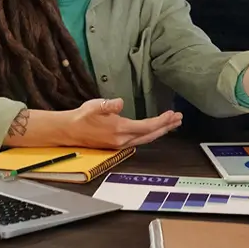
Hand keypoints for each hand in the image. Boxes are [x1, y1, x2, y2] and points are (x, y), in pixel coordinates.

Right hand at [64, 97, 181, 148]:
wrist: (69, 130)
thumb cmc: (82, 116)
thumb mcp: (95, 106)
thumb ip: (108, 105)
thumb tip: (120, 103)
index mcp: (119, 129)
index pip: (147, 126)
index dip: (161, 121)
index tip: (172, 114)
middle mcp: (123, 140)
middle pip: (150, 135)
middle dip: (166, 127)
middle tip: (179, 118)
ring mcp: (120, 144)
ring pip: (146, 138)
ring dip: (160, 130)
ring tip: (172, 123)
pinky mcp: (118, 144)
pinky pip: (139, 140)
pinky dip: (151, 133)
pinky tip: (155, 129)